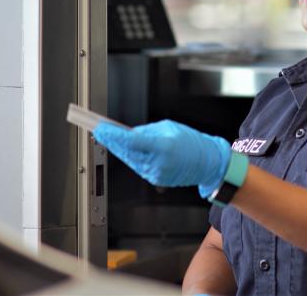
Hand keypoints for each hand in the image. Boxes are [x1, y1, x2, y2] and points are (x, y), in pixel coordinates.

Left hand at [91, 120, 231, 196]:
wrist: (206, 163)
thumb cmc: (191, 142)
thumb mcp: (169, 127)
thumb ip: (147, 131)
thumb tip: (128, 134)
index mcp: (163, 146)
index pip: (131, 141)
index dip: (113, 136)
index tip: (101, 129)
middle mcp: (158, 162)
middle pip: (127, 152)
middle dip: (112, 142)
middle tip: (100, 132)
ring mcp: (157, 173)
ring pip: (130, 160)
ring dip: (120, 150)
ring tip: (111, 138)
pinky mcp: (156, 179)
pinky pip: (139, 167)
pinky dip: (132, 158)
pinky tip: (127, 150)